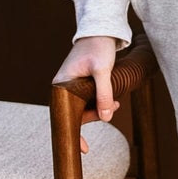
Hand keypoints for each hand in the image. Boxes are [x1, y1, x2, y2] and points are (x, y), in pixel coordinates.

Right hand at [53, 35, 121, 152]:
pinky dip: (100, 103)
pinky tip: (113, 102)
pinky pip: (89, 100)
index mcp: (61, 84)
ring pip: (84, 108)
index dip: (72, 132)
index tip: (83, 148)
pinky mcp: (82, 84)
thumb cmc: (98, 47)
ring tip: (116, 105)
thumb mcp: (103, 70)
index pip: (63, 115)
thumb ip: (104, 93)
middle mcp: (64, 87)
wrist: (101, 30)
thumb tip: (107, 118)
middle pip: (75, 113)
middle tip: (109, 114)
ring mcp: (73, 86)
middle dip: (93, 117)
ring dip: (99, 110)